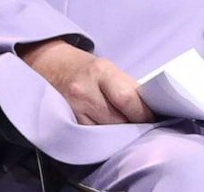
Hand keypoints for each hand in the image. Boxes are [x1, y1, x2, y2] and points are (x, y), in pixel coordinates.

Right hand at [19, 38, 154, 124]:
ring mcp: (74, 108)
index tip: (153, 118)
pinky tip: (108, 132)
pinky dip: (104, 137)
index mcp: (101, 71)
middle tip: (142, 127)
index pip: (129, 99)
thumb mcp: (108, 68)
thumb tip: (152, 110)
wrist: (49, 66)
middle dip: (134, 126)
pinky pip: (92, 136)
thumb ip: (128, 88)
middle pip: (119, 120)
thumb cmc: (86, 68)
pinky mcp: (68, 122)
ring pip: (106, 132)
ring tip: (125, 129)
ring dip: (119, 134)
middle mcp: (85, 90)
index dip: (144, 113)